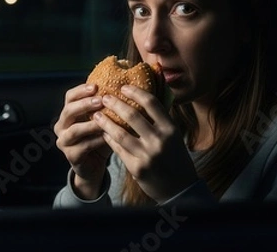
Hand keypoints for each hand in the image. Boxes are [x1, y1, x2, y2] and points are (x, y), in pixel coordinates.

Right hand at [54, 84, 112, 198]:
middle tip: (101, 100)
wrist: (95, 165)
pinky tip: (108, 137)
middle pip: (68, 111)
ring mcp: (64, 142)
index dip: (81, 90)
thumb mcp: (102, 120)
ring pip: (75, 130)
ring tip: (105, 119)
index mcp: (67, 113)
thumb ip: (106, 107)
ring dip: (91, 124)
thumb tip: (124, 87)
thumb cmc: (100, 138)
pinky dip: (96, 141)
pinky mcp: (70, 156)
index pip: (70, 97)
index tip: (96, 86)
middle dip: (85, 105)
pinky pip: (83, 146)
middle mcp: (61, 126)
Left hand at [94, 85, 197, 202]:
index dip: (135, 92)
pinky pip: (118, 149)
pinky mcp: (137, 168)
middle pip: (132, 115)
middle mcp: (160, 140)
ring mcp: (148, 155)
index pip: (152, 103)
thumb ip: (160, 119)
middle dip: (115, 104)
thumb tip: (142, 97)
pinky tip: (103, 133)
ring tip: (97, 115)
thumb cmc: (174, 157)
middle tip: (104, 97)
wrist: (179, 188)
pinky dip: (109, 139)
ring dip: (106, 122)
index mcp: (170, 128)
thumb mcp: (173, 136)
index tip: (123, 87)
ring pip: (120, 133)